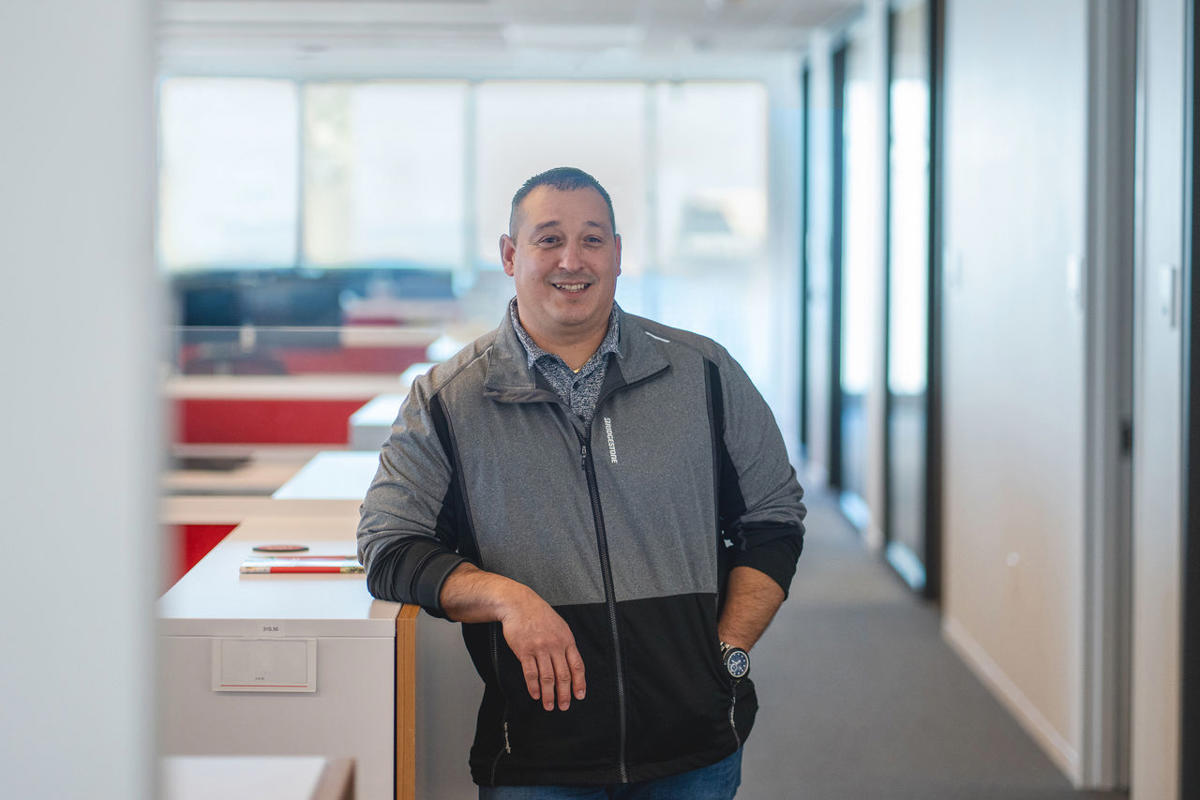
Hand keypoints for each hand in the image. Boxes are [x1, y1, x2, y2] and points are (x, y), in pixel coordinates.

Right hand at [499, 591, 586, 710]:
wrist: (519, 604)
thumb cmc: (540, 615)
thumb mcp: (560, 626)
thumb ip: (566, 645)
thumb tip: (572, 665)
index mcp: (567, 640)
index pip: (577, 666)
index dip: (579, 683)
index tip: (579, 696)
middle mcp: (555, 645)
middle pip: (563, 675)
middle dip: (564, 694)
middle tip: (563, 706)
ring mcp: (540, 648)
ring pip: (547, 677)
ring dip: (548, 694)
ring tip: (549, 705)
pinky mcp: (524, 651)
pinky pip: (530, 673)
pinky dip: (533, 686)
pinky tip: (535, 694)